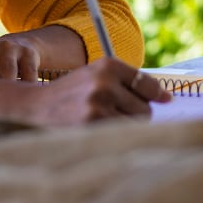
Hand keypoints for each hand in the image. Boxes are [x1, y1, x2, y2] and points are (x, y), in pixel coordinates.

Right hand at [21, 57, 171, 124]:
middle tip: (115, 114)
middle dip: (135, 115)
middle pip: (144, 109)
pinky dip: (114, 137)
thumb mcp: (96, 76)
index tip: (166, 101)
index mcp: (107, 65)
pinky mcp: (92, 124)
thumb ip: (128, 83)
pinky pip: (119, 135)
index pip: (147, 84)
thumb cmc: (73, 94)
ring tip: (104, 121)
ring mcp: (98, 104)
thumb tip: (167, 100)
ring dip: (124, 127)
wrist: (35, 106)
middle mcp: (104, 82)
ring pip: (133, 125)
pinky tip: (96, 130)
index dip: (157, 95)